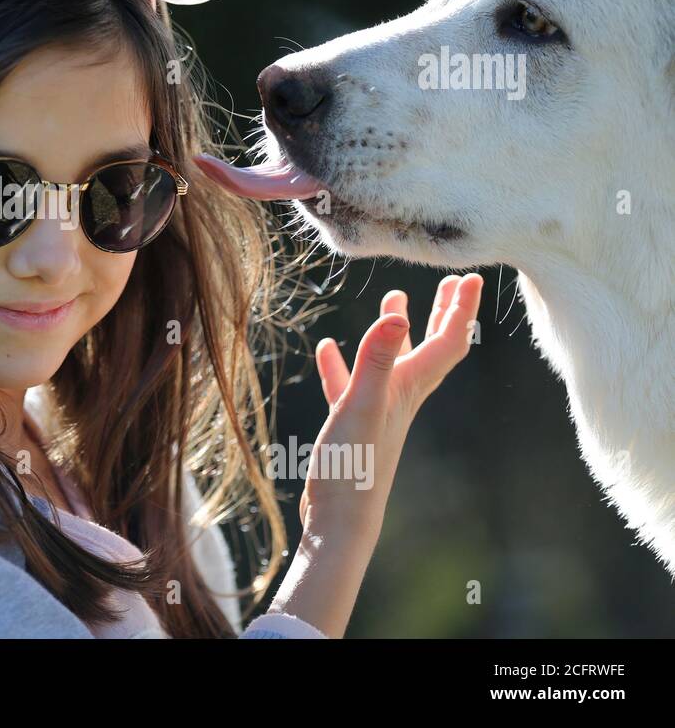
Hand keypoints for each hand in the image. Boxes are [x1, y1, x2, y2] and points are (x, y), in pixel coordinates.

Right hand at [298, 273, 483, 537]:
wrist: (340, 519)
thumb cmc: (354, 466)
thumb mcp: (362, 406)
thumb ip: (378, 360)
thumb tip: (398, 314)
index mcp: (409, 388)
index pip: (447, 342)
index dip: (460, 309)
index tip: (470, 277)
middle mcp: (400, 395)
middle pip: (432, 347)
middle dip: (444, 313)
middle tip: (453, 282)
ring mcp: (377, 409)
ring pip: (393, 361)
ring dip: (397, 330)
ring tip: (395, 298)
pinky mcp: (352, 423)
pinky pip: (351, 384)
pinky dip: (343, 363)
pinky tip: (326, 349)